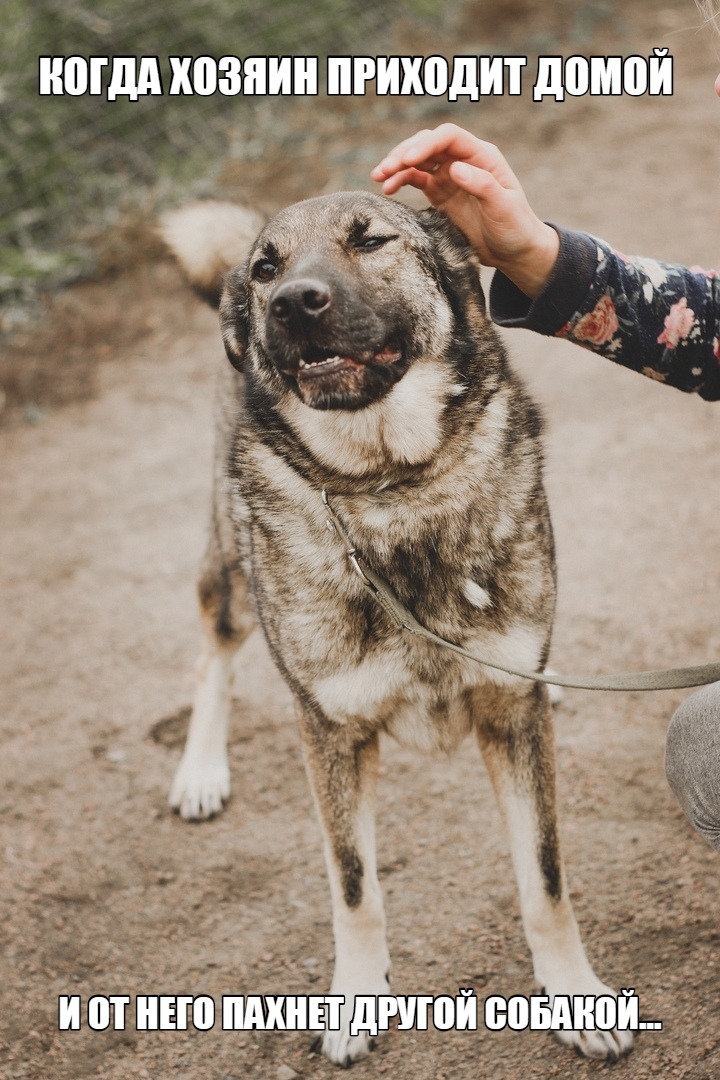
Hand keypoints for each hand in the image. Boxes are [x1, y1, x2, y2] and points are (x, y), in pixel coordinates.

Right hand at [371, 124, 558, 298]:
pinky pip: (417, 180)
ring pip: (419, 160)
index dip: (426, 144)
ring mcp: (451, 176)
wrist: (515, 251)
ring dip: (397, 166)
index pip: (449, 137)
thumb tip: (455, 168)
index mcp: (483, 156)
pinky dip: (401, 181)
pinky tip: (388, 189)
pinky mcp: (441, 193)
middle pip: (428, 144)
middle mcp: (464, 160)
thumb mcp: (504, 207)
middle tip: (384, 170)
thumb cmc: (516, 227)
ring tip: (379, 178)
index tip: (408, 160)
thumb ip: (483, 185)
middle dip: (404, 153)